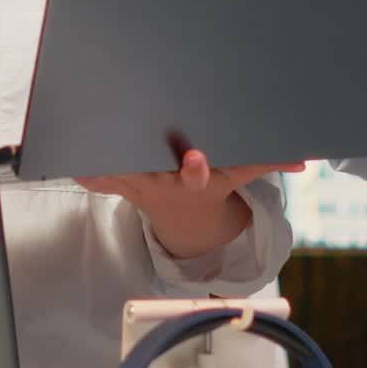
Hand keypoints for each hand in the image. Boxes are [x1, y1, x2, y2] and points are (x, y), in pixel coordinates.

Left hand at [77, 150, 304, 259]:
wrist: (183, 215)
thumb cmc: (210, 184)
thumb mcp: (236, 176)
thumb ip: (267, 163)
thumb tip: (304, 158)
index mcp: (193, 181)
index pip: (196, 175)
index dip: (196, 168)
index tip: (196, 158)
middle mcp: (162, 183)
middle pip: (150, 172)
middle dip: (139, 164)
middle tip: (121, 152)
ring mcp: (137, 184)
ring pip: (115, 175)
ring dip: (99, 168)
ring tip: (81, 155)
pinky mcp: (117, 183)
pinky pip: (96, 179)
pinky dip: (82, 171)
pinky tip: (62, 158)